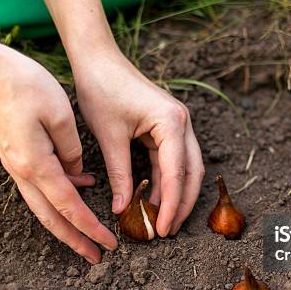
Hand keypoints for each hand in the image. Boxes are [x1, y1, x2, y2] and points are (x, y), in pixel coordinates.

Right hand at [0, 47, 116, 263]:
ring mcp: (17, 166)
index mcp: (37, 165)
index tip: (109, 244)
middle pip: (52, 218)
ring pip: (43, 206)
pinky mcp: (17, 157)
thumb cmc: (25, 85)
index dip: (90, 228)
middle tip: (97, 257)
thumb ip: (73, 150)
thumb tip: (79, 174)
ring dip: (66, 224)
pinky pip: (40, 187)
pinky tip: (81, 189)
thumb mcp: (60, 115)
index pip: (69, 207)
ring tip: (88, 236)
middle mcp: (23, 172)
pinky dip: (60, 197)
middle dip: (75, 240)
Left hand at [73, 52, 204, 235]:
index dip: (171, 205)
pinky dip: (166, 180)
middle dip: (183, 204)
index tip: (163, 229)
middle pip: (192, 172)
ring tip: (163, 220)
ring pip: (186, 168)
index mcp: (172, 123)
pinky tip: (155, 198)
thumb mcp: (109, 136)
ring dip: (176, 194)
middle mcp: (182, 123)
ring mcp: (178, 124)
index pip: (176, 173)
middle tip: (168, 231)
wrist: (98, 59)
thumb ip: (120, 174)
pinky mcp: (167, 126)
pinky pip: (173, 159)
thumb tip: (123, 208)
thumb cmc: (101, 89)